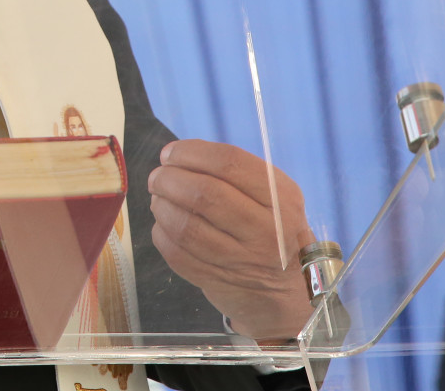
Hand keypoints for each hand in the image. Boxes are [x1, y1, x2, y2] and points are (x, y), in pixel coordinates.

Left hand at [147, 139, 314, 341]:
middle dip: (168, 179)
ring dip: (161, 206)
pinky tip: (164, 223)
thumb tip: (178, 155)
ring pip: (185, 226)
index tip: (169, 154)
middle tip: (157, 177)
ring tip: (159, 198)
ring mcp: (241, 260)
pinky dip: (161, 232)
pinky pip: (176, 253)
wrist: (286, 291)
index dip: (189, 152)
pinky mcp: (218, 281)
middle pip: (203, 193)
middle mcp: (266, 230)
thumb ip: (235, 173)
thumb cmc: (272, 230)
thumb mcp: (275, 196)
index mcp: (281, 198)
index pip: (229, 162)